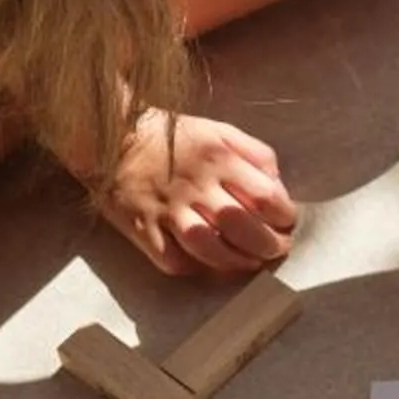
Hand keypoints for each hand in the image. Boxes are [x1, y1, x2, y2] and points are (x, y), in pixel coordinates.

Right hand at [103, 114, 297, 276]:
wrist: (111, 136)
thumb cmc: (173, 137)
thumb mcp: (219, 130)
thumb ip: (254, 153)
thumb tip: (278, 186)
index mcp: (217, 158)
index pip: (264, 194)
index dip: (284, 214)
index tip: (287, 222)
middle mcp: (194, 185)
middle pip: (241, 225)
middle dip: (268, 244)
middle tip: (278, 250)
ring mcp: (167, 209)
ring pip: (208, 247)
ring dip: (235, 261)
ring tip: (250, 263)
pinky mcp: (143, 228)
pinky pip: (172, 259)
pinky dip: (193, 268)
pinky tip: (207, 264)